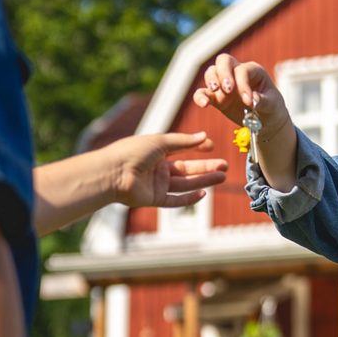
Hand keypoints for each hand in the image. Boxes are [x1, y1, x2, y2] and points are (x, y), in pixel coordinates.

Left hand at [107, 132, 227, 207]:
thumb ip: (184, 141)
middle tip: (224, 165)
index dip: (197, 148)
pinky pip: (175, 200)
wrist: (113, 172)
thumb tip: (205, 136)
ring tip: (222, 176)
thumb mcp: (160, 141)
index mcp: (157, 152)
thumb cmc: (132, 152)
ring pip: (185, 184)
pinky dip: (189, 198)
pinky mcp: (154, 199)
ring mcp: (157, 185)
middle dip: (206, 167)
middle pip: (187, 169)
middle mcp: (158, 169)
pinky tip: (204, 193)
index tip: (212, 146)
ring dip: (204, 180)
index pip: (182, 149)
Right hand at [192, 54, 290, 138]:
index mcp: (253, 71)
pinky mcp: (216, 98)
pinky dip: (200, 97)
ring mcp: (224, 84)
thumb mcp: (273, 105)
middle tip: (228, 89)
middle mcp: (237, 73)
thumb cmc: (272, 108)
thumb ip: (264, 101)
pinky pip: (203, 93)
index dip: (243, 84)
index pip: (243, 70)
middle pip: (224, 61)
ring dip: (211, 80)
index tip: (248, 102)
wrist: (266, 121)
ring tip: (215, 91)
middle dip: (223, 72)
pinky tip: (204, 105)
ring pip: (211, 72)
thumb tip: (253, 99)